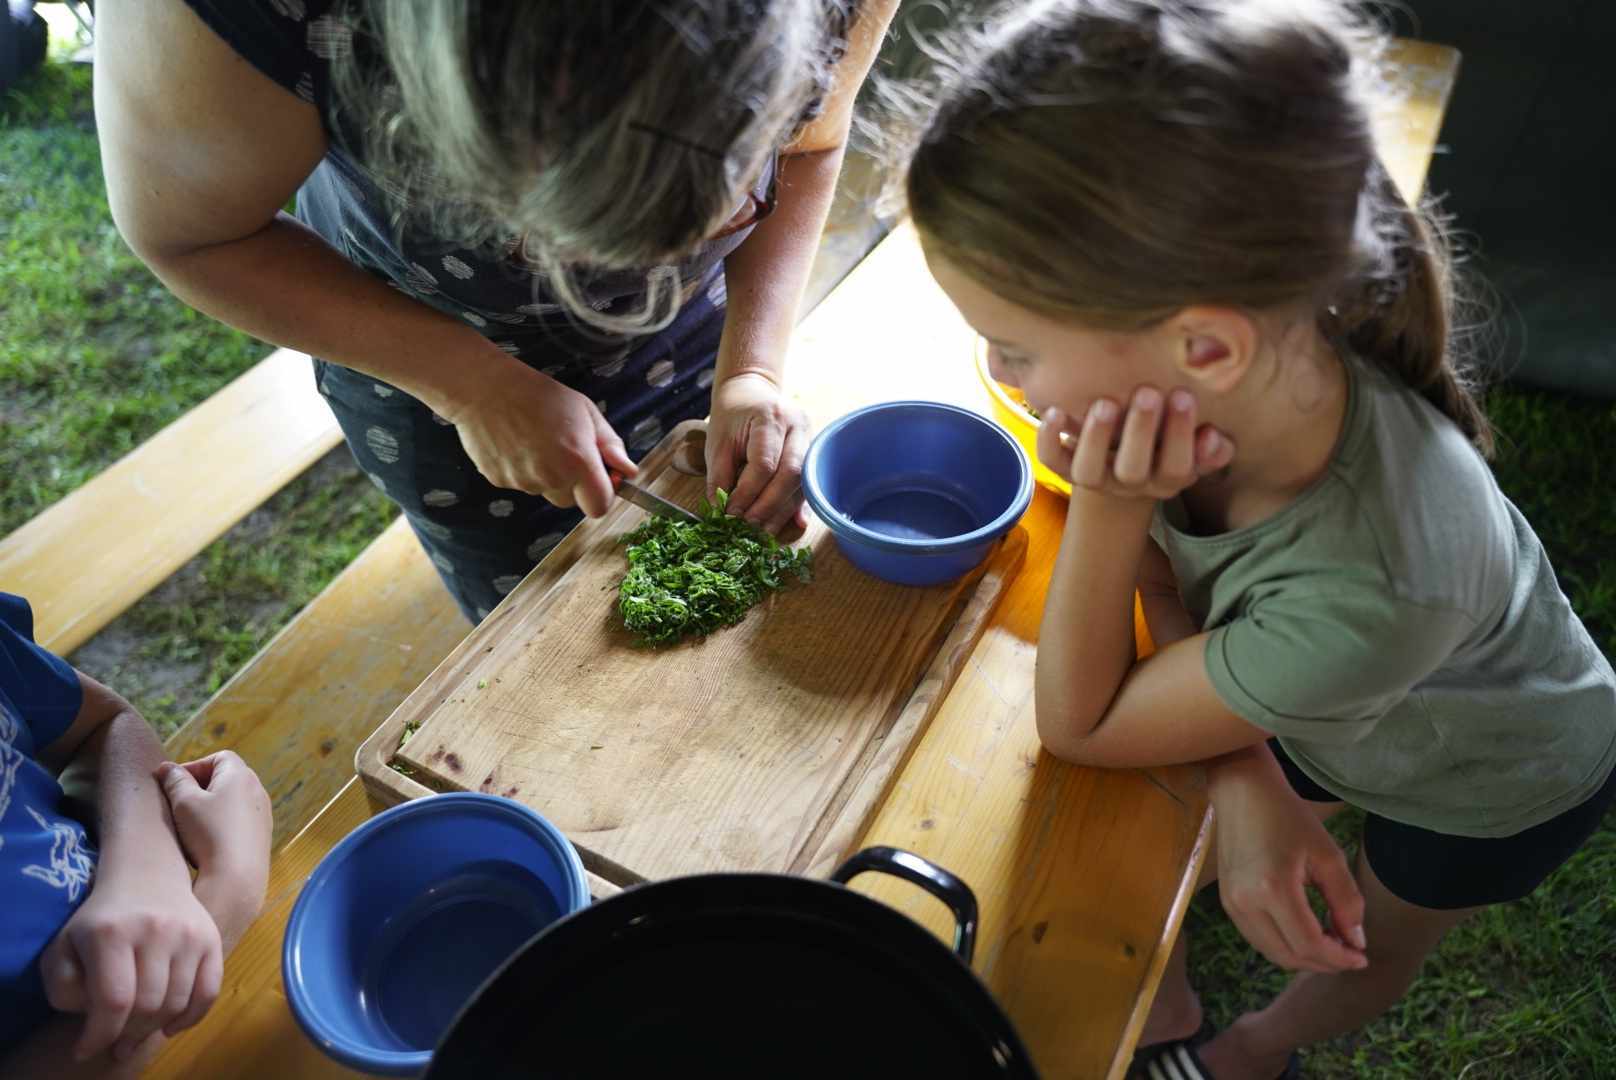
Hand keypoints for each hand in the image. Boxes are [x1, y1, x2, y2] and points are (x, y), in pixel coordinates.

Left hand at [38, 855, 222, 1062]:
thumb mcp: (64, 947)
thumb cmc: (99, 920)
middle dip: (127, 1034)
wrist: (146, 876)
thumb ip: (64, 987)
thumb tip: (95, 1017)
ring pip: (178, 1002)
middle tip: (114, 1041)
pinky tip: (170, 1025)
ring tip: (137, 1031)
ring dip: (155, 1028)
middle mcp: (156, 930)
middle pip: (148, 1005)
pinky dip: (191, 1017)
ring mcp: (189, 934)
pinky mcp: (212, 938)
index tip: (85, 1051)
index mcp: (112, 933)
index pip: (113, 1000)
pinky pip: (209, 991)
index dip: (99, 1035)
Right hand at [157, 753, 271, 942]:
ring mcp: (262, 814)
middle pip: (227, 778)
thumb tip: (166, 768)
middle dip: (200, 786)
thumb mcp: (184, 803)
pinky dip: (221, 823)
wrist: (237, 878)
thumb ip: (174, 780)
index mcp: (241, 775)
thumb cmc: (209, 834)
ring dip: (210, 806)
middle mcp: (258, 790)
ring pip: (232, 801)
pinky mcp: (262, 835)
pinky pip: (239, 821)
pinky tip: (206, 842)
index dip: (194, 766)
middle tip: (178, 803)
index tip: (173, 783)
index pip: (219, 758)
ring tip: (189, 824)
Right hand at [442, 359, 637, 516]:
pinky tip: (518, 443)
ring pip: (545, 491)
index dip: (603, 494)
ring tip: (537, 441)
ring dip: (547, 475)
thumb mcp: (585, 411)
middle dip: (574, 484)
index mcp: (577, 461)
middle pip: (571, 501)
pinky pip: (521, 484)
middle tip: (564, 450)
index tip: (600, 477)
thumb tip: (628, 471)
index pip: (600, 506)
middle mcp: (551, 477)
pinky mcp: (500, 481)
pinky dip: (523, 470)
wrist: (485, 388)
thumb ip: (610, 445)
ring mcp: (523, 482)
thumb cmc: (539, 394)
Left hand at [705, 371, 809, 534]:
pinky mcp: (813, 453)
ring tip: (764, 531)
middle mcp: (798, 425)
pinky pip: (808, 484)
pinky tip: (794, 524)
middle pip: (791, 474)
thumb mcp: (717, 442)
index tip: (732, 513)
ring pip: (803, 482)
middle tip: (750, 526)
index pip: (764, 463)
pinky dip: (798, 506)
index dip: (748, 492)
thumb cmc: (731, 417)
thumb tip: (722, 513)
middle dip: (769, 505)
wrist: (751, 393)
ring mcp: (810, 438)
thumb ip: (719, 476)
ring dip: (783, 511)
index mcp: (771, 416)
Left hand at [1039, 386, 1233, 500]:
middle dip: (1141, 431)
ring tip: (1105, 404)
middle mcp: (1129, 484)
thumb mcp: (1192, 443)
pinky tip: (1053, 412)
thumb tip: (1215, 438)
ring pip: (1088, 472)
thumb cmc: (1164, 440)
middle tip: (1148, 393)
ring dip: (1095, 438)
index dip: (1181, 436)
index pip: (1177, 467)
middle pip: (1134, 470)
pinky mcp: (1066, 470)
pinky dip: (1048, 440)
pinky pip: (1053, 462)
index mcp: (1165, 478)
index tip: (1184, 395)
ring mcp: (1096, 478)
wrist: (1123, 458)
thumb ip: (1209, 444)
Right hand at [1213, 762, 1368, 973]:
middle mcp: (1246, 903)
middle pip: (1288, 956)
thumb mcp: (1327, 855)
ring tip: (1330, 944)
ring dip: (1304, 957)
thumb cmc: (1288, 817)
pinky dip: (1285, 945)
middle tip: (1349, 953)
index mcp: (1272, 888)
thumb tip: (1356, 941)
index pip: (1308, 944)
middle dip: (1323, 963)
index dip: (1338, 958)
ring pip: (1272, 952)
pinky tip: (1305, 932)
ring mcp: (1231, 905)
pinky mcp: (1227, 902)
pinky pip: (1259, 938)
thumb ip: (1346, 901)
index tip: (1362, 957)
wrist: (1242, 793)